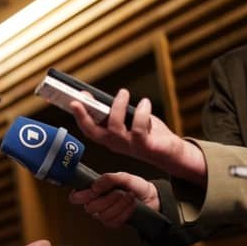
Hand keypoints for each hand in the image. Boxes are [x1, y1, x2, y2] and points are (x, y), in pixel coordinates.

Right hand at [68, 172, 159, 227]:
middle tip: (119, 192)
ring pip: (104, 215)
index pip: (75, 197)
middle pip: (91, 207)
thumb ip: (108, 178)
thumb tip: (94, 186)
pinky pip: (114, 221)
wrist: (150, 197)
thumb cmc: (134, 186)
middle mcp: (95, 203)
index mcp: (92, 190)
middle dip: (108, 199)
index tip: (94, 191)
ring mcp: (103, 214)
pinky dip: (125, 213)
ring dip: (120, 205)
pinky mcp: (113, 222)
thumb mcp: (123, 177)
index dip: (81, 196)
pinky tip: (130, 206)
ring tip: (128, 197)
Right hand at [69, 89, 205, 185]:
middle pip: (94, 132)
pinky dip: (141, 113)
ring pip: (115, 128)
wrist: (173, 153)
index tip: (73, 101)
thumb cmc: (150, 134)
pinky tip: (145, 103)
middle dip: (84, 116)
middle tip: (82, 98)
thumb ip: (114, 111)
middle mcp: (116, 144)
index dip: (79, 117)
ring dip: (118, 107)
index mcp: (110, 138)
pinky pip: (139, 128)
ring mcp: (129, 146)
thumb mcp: (130, 121)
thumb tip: (98, 97)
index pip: (89, 130)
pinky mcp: (145, 147)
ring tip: (123, 93)